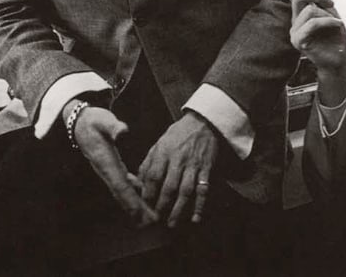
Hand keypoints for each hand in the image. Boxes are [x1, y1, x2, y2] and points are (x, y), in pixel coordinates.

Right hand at [69, 104, 157, 226]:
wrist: (80, 122)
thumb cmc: (93, 120)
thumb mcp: (103, 120)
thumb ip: (113, 127)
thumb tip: (123, 132)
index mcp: (106, 162)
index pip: (120, 186)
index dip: (132, 200)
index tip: (143, 213)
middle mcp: (106, 171)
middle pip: (123, 194)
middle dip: (137, 209)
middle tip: (153, 222)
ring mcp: (108, 171)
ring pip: (123, 192)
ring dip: (136, 204)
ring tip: (151, 216)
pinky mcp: (111, 167)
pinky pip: (123, 185)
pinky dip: (134, 193)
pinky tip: (144, 197)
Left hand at [138, 112, 218, 227]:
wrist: (204, 122)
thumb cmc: (178, 134)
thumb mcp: (160, 143)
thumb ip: (149, 162)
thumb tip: (138, 182)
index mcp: (164, 152)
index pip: (153, 176)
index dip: (148, 193)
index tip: (144, 206)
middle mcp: (179, 159)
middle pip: (169, 186)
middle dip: (162, 205)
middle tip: (157, 219)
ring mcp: (194, 165)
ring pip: (186, 190)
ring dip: (179, 209)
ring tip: (172, 223)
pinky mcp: (207, 168)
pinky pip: (204, 189)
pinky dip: (200, 205)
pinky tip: (195, 218)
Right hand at [287, 0, 345, 105]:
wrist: (338, 59)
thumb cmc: (334, 36)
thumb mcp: (329, 11)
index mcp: (299, 12)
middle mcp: (294, 20)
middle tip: (331, 3)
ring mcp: (295, 31)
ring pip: (308, 10)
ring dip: (327, 14)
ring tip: (336, 22)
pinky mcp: (299, 42)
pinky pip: (312, 24)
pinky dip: (329, 22)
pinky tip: (338, 26)